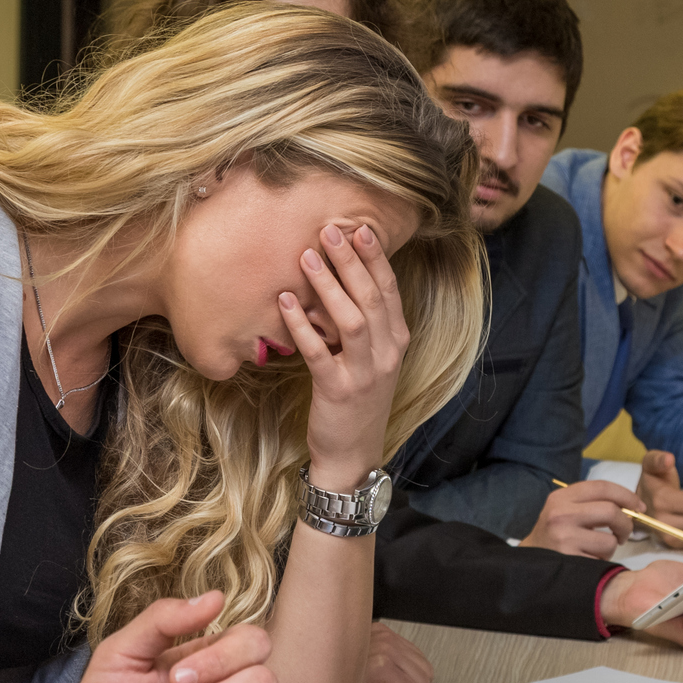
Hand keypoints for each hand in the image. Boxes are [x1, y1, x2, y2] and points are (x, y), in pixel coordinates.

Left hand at [283, 223, 409, 490]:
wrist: (352, 454)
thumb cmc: (357, 401)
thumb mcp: (370, 359)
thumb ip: (362, 324)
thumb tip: (337, 280)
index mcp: (396, 341)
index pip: (389, 290)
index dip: (375, 258)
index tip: (359, 228)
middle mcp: (386, 354)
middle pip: (371, 298)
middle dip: (351, 261)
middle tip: (329, 230)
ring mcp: (365, 373)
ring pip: (351, 320)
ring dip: (329, 286)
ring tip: (306, 257)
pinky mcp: (338, 390)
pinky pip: (318, 352)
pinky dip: (302, 324)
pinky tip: (286, 301)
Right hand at [358, 621, 432, 682]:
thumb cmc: (337, 675)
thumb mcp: (363, 658)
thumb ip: (388, 658)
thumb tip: (415, 673)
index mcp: (382, 632)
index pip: (420, 659)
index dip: (403, 677)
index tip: (380, 677)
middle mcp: (386, 636)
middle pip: (426, 672)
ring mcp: (385, 650)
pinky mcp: (382, 667)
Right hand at [520, 480, 639, 558]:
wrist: (530, 562)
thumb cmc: (555, 535)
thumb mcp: (565, 510)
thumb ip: (592, 503)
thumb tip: (632, 506)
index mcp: (561, 497)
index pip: (602, 487)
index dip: (626, 495)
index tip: (639, 507)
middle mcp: (560, 514)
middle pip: (611, 511)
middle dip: (626, 524)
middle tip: (623, 534)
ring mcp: (564, 538)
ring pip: (609, 540)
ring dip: (610, 547)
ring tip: (597, 550)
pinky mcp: (570, 559)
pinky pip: (602, 560)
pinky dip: (601, 562)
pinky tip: (589, 560)